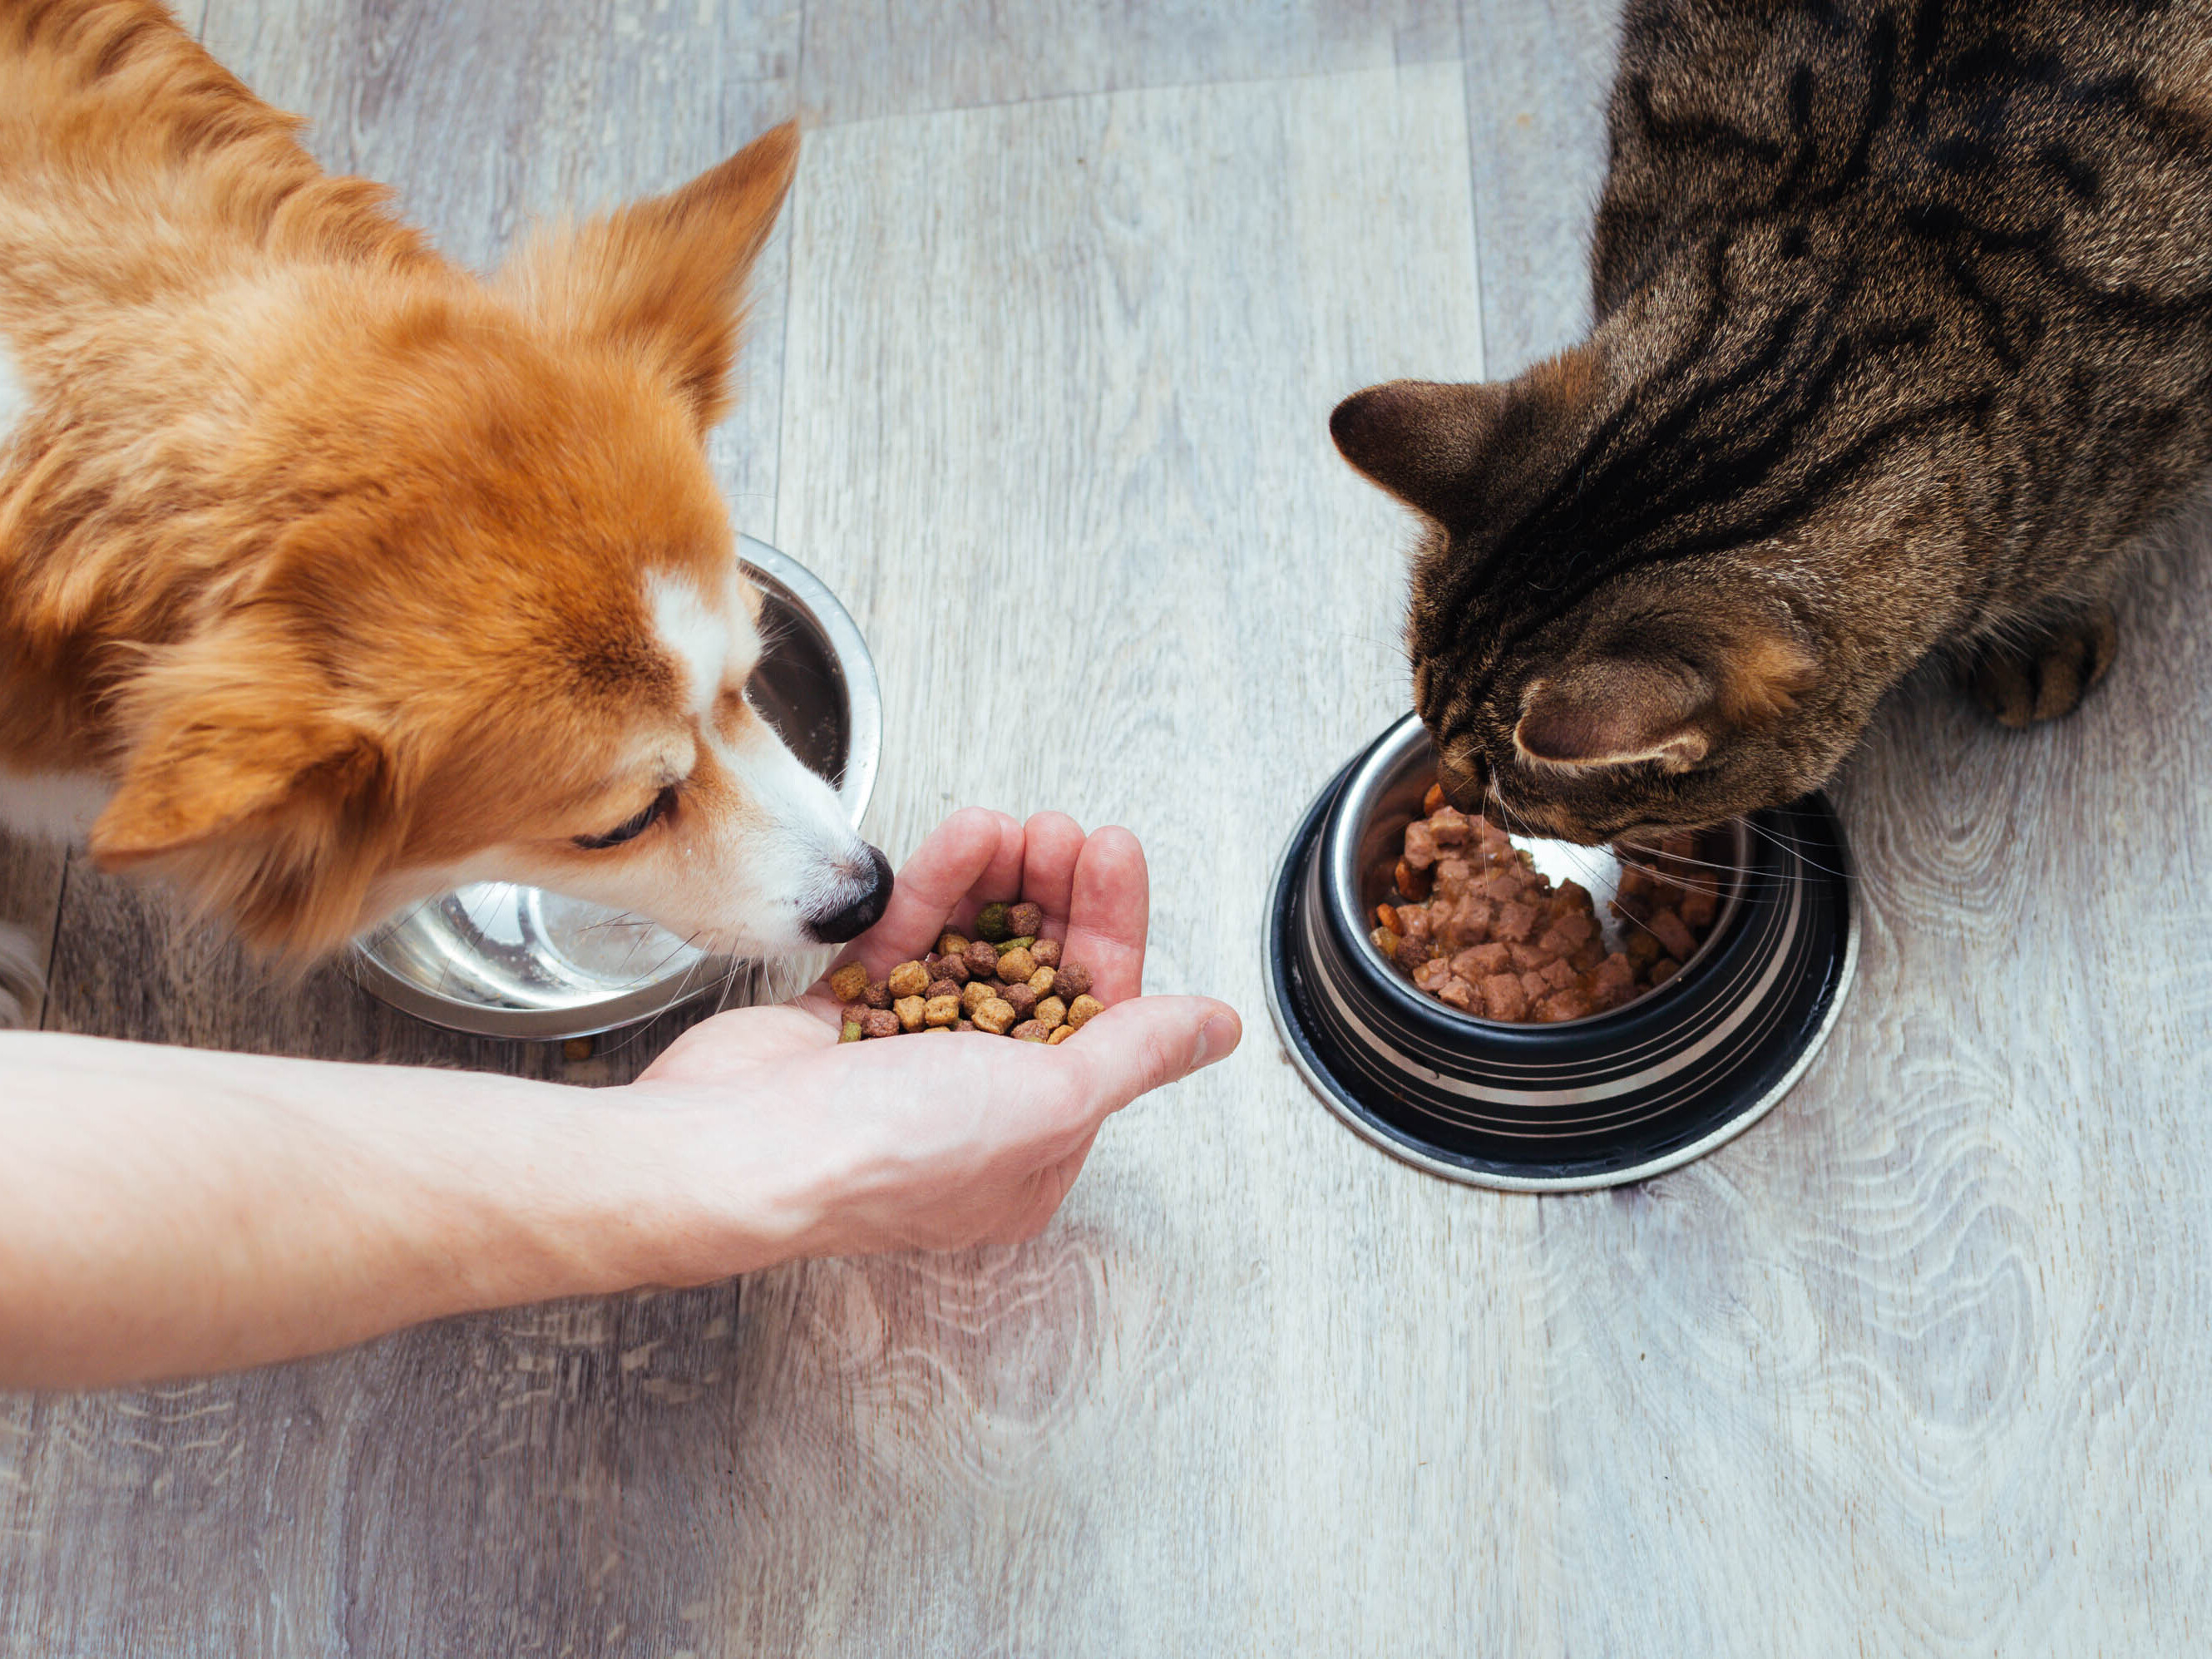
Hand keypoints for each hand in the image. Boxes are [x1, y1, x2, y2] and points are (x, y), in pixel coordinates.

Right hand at [620, 809, 1240, 1274]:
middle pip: (1035, 977)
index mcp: (1032, 1148)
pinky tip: (963, 837)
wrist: (733, 1152)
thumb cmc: (887, 1152)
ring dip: (997, 882)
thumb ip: (1135, 1052)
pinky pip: (903, 942)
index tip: (1113, 853)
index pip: (1097, 1017)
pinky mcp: (840, 1022)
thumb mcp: (1048, 1102)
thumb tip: (1217, 1029)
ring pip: (969, 950)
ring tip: (1013, 825)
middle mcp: (972, 1108)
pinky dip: (935, 889)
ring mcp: (903, 1063)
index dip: (1109, 928)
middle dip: (1055, 896)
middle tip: (1063, 831)